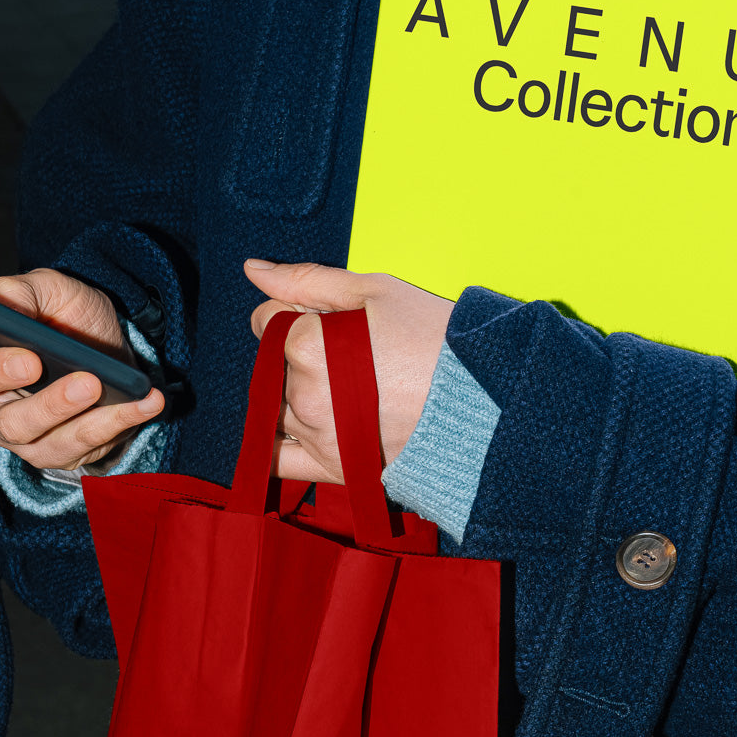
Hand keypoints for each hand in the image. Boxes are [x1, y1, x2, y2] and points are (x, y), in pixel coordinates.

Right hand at [0, 270, 164, 472]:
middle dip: (50, 406)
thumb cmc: (65, 317)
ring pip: (56, 445)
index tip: (30, 358)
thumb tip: (9, 309)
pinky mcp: (74, 452)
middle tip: (85, 382)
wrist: (105, 341)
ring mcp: (37, 441)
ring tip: (114, 391)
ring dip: (91, 422)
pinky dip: (126, 421)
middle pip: (12, 425)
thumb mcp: (46, 290)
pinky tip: (150, 400)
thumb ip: (21, 293)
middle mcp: (2, 415)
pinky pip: (97, 446)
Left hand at [245, 261, 453, 483]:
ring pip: (279, 407)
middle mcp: (304, 393)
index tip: (333, 320)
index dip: (297, 314)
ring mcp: (317, 433)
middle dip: (301, 356)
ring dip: (300, 395)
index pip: (268, 321)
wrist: (483, 398)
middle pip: (274, 365)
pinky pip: (281, 461)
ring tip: (351, 388)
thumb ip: (307, 280)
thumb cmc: (434, 337)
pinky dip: (284, 445)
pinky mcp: (334, 466)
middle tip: (352, 354)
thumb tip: (254, 271)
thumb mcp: (375, 291)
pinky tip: (314, 426)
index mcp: (307, 344)